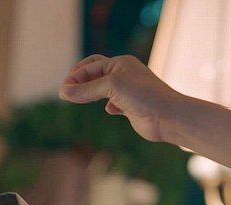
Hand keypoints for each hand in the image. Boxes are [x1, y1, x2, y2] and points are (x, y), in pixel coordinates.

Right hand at [59, 54, 179, 142]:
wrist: (167, 116)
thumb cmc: (143, 96)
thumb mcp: (111, 87)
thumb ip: (87, 89)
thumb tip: (63, 92)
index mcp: (120, 63)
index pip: (90, 66)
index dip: (74, 78)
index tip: (63, 92)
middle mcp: (123, 74)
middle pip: (94, 74)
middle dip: (79, 82)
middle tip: (65, 94)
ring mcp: (127, 91)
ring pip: (102, 90)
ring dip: (89, 94)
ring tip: (77, 100)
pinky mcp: (130, 107)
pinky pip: (112, 103)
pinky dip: (107, 105)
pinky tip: (109, 110)